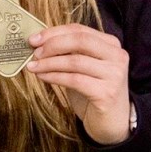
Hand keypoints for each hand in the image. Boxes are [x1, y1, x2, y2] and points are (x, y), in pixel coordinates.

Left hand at [26, 23, 130, 144]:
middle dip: (52, 45)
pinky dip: (54, 77)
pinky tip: (42, 77)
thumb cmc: (92, 91)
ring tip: (33, 67)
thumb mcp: (81, 66)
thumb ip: (67, 52)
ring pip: (75, 61)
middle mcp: (117, 56)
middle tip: (35, 53)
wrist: (110, 122)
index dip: (54, 32)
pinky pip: (74, 80)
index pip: (79, 30)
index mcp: (111, 44)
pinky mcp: (107, 93)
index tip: (34, 39)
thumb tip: (38, 42)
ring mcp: (114, 74)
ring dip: (49, 63)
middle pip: (79, 40)